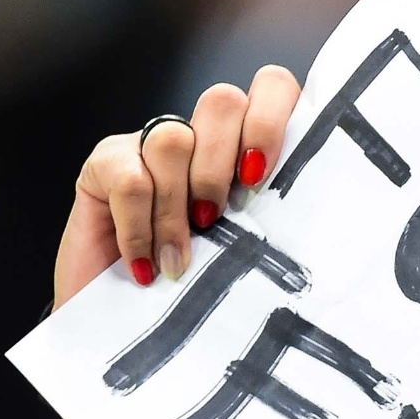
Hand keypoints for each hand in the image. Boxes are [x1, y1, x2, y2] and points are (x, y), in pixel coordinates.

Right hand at [53, 66, 302, 307]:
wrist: (122, 328)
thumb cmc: (196, 296)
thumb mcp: (248, 259)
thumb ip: (274, 226)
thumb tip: (314, 226)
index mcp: (247, 150)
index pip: (272, 89)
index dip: (271, 120)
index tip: (259, 179)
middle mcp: (202, 138)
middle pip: (222, 102)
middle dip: (222, 165)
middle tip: (215, 220)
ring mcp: (151, 145)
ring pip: (174, 139)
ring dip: (177, 208)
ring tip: (178, 260)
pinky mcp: (106, 163)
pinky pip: (129, 177)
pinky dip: (140, 228)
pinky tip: (146, 265)